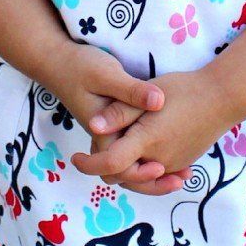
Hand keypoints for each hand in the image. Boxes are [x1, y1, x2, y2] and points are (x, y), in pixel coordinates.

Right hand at [44, 42, 172, 191]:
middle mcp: (105, 139)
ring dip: (155, 173)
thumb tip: (158, 102)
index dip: (142, 173)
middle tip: (183, 178)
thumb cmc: (82, 67)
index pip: (120, 166)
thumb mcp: (107, 74)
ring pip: (132, 165)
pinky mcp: (116, 128)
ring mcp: (110, 135)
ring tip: (186, 173)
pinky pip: (134, 151)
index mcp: (102, 132)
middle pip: (128, 173)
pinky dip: (152, 157)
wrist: (60, 63)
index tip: (163, 167)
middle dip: (154, 182)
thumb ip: (132, 90)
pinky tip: (175, 154)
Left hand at [70, 69, 232, 194]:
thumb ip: (120, 112)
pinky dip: (140, 169)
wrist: (224, 98)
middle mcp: (160, 159)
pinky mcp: (181, 163)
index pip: (111, 163)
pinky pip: (154, 174)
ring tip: (110, 151)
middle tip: (91, 151)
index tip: (76, 157)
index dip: (89, 164)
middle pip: (122, 177)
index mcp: (148, 140)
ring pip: (138, 178)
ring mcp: (172, 164)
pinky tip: (133, 153)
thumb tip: (93, 126)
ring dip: (122, 170)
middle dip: (103, 168)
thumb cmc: (186, 90)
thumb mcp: (149, 94)